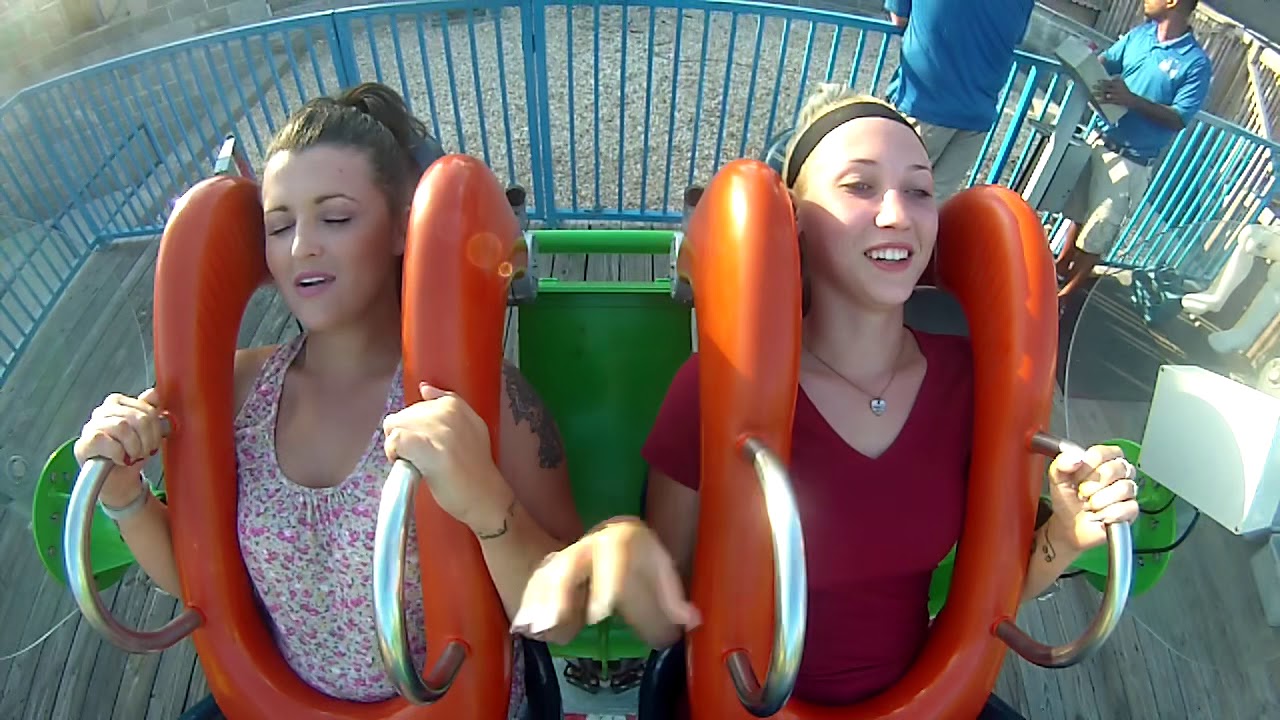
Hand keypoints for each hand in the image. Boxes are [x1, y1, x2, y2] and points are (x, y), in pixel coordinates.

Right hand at [73, 388, 165, 505]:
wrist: (117, 480)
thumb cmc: (130, 453)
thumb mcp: (146, 432)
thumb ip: (149, 411)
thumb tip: (153, 393)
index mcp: (118, 403)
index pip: (146, 407)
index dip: (156, 427)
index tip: (155, 441)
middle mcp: (103, 411)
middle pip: (137, 417)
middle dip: (147, 439)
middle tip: (145, 452)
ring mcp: (91, 426)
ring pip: (122, 427)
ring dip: (134, 447)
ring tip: (133, 456)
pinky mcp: (84, 443)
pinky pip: (106, 441)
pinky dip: (119, 454)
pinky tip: (120, 459)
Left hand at [383, 382, 511, 534]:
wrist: (485, 497)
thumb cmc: (474, 468)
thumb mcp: (471, 427)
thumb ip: (447, 405)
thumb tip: (424, 387)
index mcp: (456, 404)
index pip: (416, 405)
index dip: (415, 427)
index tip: (428, 444)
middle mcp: (447, 412)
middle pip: (402, 416)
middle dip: (405, 436)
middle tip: (421, 458)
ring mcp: (438, 430)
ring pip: (395, 427)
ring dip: (398, 447)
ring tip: (417, 463)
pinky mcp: (428, 449)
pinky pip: (395, 440)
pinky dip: (395, 453)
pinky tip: (409, 465)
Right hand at [511, 517, 700, 647]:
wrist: (620, 535)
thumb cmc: (644, 557)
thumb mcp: (662, 571)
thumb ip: (673, 598)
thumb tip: (690, 621)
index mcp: (620, 538)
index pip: (611, 558)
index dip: (603, 585)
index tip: (598, 614)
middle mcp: (589, 544)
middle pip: (569, 564)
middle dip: (558, 594)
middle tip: (551, 624)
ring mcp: (568, 555)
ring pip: (548, 575)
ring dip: (537, 603)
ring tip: (532, 629)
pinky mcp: (553, 569)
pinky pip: (536, 585)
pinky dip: (528, 605)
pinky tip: (523, 627)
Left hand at [1045, 444, 1139, 552]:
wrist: (1069, 526)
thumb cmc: (1068, 499)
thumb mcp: (1058, 479)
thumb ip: (1062, 463)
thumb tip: (1077, 456)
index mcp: (1102, 459)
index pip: (1102, 453)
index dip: (1086, 466)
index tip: (1076, 476)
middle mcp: (1119, 471)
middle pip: (1114, 469)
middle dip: (1092, 485)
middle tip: (1082, 493)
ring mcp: (1128, 490)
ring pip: (1123, 488)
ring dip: (1099, 500)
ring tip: (1090, 505)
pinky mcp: (1132, 510)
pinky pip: (1127, 508)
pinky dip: (1108, 514)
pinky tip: (1100, 515)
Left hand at [1094, 77, 1135, 106]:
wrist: (1132, 100)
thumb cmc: (1125, 91)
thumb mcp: (1122, 84)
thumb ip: (1117, 80)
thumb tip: (1112, 76)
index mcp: (1119, 84)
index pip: (1110, 82)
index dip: (1103, 81)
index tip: (1097, 81)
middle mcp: (1117, 89)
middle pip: (1106, 88)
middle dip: (1099, 87)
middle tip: (1092, 86)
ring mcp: (1116, 96)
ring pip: (1105, 94)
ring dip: (1098, 94)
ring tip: (1092, 93)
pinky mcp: (1115, 102)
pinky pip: (1107, 101)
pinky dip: (1102, 101)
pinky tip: (1097, 101)